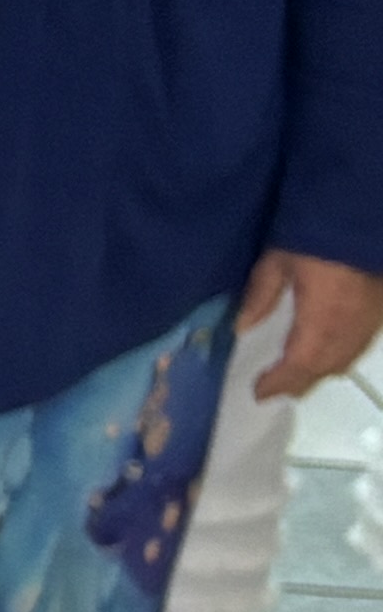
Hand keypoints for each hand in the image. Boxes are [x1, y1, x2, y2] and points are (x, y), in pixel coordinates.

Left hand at [240, 247, 382, 395]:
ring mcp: (370, 324)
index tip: (259, 392)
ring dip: (320, 372)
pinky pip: (359, 346)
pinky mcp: (381, 314)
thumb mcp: (278, 260)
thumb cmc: (316, 236)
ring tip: (296, 376)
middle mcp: (349, 330)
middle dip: (299, 382)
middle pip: (324, 368)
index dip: (279, 382)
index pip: (298, 364)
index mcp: (321, 321)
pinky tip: (327, 352)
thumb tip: (241, 327)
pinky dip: (340, 356)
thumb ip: (261, 295)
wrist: (364, 219)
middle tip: (275, 389)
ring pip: (345, 360)